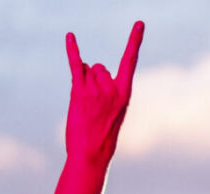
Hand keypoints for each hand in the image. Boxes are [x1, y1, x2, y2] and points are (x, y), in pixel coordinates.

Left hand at [65, 21, 142, 166]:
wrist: (92, 153)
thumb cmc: (102, 135)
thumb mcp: (113, 111)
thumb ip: (106, 88)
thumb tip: (90, 66)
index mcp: (125, 93)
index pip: (130, 60)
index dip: (134, 40)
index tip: (139, 23)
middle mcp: (112, 88)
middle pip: (99, 67)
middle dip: (93, 79)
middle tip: (93, 105)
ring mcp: (97, 90)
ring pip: (87, 70)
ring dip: (83, 82)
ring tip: (84, 105)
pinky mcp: (80, 92)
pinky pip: (75, 65)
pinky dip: (72, 50)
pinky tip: (70, 36)